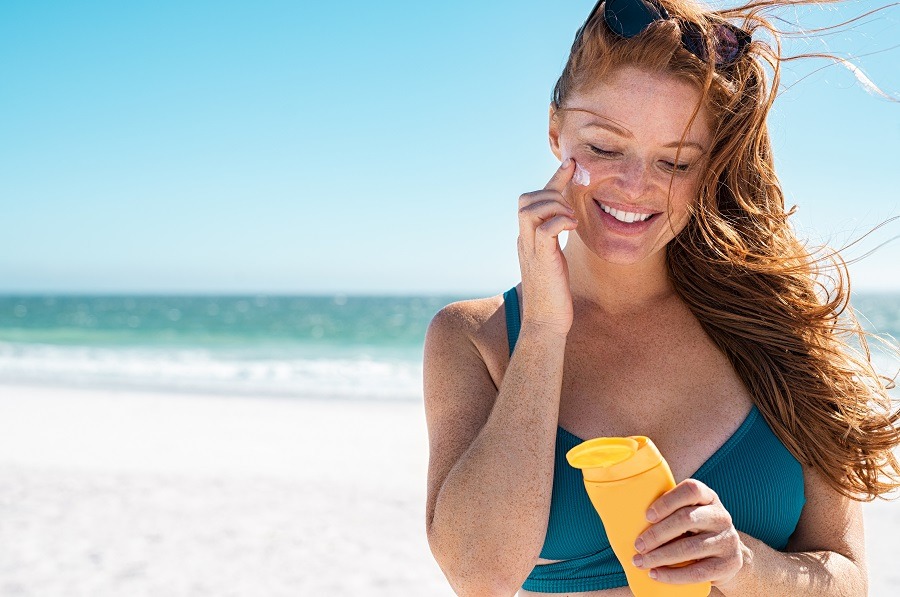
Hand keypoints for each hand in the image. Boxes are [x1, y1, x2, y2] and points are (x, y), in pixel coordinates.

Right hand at [516, 158, 578, 337]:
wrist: (546, 323)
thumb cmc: (554, 295)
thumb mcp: (554, 261)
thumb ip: (555, 242)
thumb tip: (566, 225)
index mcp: (527, 239)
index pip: (534, 200)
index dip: (554, 179)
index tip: (572, 164)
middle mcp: (524, 240)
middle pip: (526, 199)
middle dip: (552, 193)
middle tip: (572, 207)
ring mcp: (530, 250)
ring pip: (531, 209)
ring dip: (556, 207)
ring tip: (573, 221)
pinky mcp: (542, 260)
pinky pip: (547, 229)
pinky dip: (561, 221)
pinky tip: (573, 228)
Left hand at [631, 479, 744, 586]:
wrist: (729, 556)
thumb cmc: (696, 530)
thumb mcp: (690, 513)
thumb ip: (670, 510)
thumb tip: (625, 512)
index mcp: (708, 497)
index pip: (691, 490)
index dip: (667, 501)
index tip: (647, 516)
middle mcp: (721, 516)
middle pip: (686, 519)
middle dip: (657, 534)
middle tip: (637, 545)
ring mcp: (726, 540)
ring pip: (690, 548)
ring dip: (660, 556)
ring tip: (640, 562)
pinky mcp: (728, 564)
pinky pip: (697, 572)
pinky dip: (673, 575)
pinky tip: (656, 574)